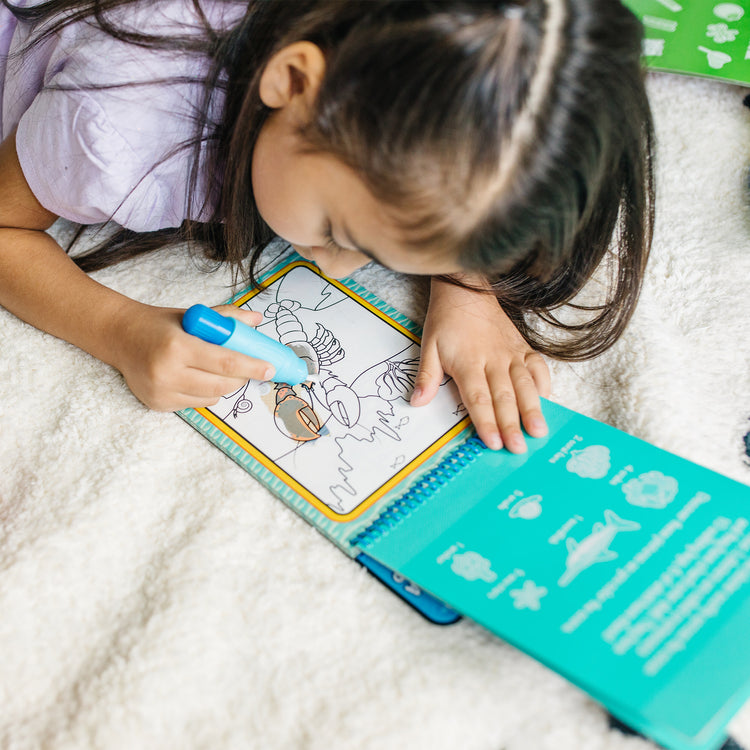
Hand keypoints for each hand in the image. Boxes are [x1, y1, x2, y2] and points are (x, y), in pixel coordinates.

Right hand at [111, 303, 272, 410]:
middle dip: (242, 378)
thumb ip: (227, 318)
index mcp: (178, 345)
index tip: (270, 368)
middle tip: (248, 368)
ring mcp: (161, 392)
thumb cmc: (162, 325)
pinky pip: (196, 404)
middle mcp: (167, 372)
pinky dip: (204, 392)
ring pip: (212, 397)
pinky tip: (194, 377)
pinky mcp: (158, 405)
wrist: (120, 337)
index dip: (251, 367)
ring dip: (223, 385)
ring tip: (213, 368)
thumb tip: (257, 319)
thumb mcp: (194, 316)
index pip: (225, 362)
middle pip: (222, 384)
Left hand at [411, 276, 549, 452]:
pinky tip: (547, 401)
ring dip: (533, 409)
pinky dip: (544, 383)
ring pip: (525, 384)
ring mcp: (511, 353)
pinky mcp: (523, 347)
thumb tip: (417, 402)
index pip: (478, 398)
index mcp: (468, 362)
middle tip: (520, 448)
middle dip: (511, 424)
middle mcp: (493, 360)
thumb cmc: (446, 321)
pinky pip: (537, 367)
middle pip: (504, 397)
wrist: (467, 290)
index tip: (493, 443)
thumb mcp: (429, 346)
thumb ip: (426, 376)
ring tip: (539, 431)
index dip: (486, 422)